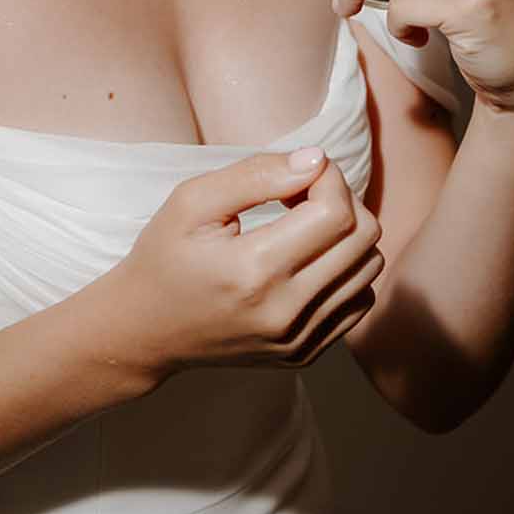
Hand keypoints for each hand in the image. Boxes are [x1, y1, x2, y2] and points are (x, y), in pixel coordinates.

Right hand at [108, 149, 384, 381]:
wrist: (144, 330)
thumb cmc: (164, 256)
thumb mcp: (192, 200)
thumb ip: (256, 174)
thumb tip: (317, 160)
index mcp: (253, 271)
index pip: (336, 213)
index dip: (327, 178)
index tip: (297, 172)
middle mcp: (284, 313)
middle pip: (364, 239)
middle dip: (341, 200)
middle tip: (300, 194)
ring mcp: (298, 340)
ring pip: (369, 268)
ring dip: (346, 234)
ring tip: (303, 225)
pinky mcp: (305, 353)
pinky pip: (360, 301)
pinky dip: (346, 270)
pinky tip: (307, 258)